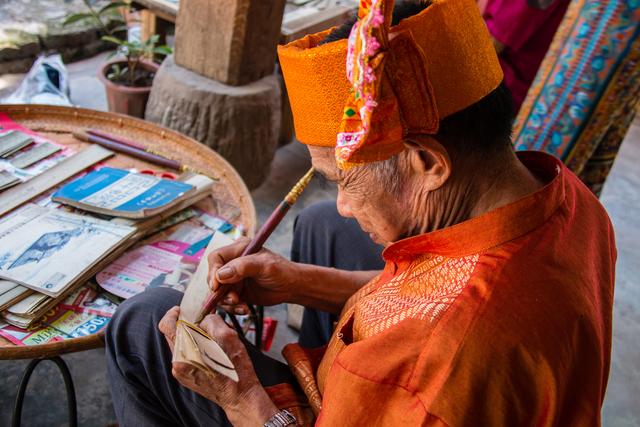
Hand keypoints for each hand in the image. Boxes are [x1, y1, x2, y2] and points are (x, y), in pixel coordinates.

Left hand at [158, 307, 277, 424]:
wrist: (239, 396)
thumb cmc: (236, 368)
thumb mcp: (228, 336)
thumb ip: (211, 321)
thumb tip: (204, 319)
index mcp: (185, 352)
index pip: (166, 326)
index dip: (173, 314)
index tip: (182, 310)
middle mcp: (178, 363)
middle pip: (173, 334)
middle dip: (186, 325)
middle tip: (203, 323)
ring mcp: (180, 372)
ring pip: (180, 344)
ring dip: (191, 337)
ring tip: (210, 340)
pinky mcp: (185, 377)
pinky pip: (184, 355)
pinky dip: (194, 348)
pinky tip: (209, 351)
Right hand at [206, 237, 297, 312]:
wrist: (291, 287)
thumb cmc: (282, 271)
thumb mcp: (264, 266)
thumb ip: (242, 267)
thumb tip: (220, 275)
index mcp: (238, 249)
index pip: (216, 258)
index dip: (213, 271)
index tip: (216, 286)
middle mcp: (232, 263)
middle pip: (213, 277)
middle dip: (220, 291)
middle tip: (234, 299)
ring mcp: (233, 278)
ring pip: (217, 292)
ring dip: (226, 301)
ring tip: (241, 305)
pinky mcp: (236, 292)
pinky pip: (225, 302)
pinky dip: (232, 308)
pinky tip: (244, 309)